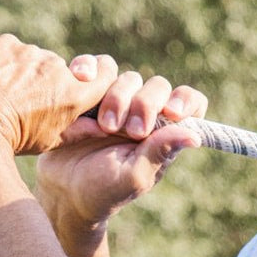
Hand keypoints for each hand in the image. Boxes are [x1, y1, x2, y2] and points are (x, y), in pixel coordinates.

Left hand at [0, 35, 121, 155]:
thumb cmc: (15, 139)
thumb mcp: (51, 141)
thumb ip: (79, 131)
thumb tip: (101, 127)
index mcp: (72, 92)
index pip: (101, 75)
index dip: (96, 79)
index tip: (85, 85)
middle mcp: (54, 66)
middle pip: (57, 69)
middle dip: (46, 81)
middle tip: (25, 102)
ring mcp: (26, 50)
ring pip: (29, 58)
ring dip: (20, 70)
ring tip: (1, 94)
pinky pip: (3, 49)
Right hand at [36, 57, 206, 226]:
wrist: (62, 188)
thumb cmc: (104, 190)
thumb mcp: (134, 176)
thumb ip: (161, 152)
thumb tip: (195, 137)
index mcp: (163, 134)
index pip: (190, 104)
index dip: (185, 101)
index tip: (171, 113)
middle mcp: (144, 113)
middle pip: (157, 86)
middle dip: (144, 105)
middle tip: (129, 132)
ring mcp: (116, 100)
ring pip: (126, 76)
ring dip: (116, 98)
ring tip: (102, 127)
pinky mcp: (89, 90)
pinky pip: (94, 66)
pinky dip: (88, 68)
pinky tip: (82, 80)